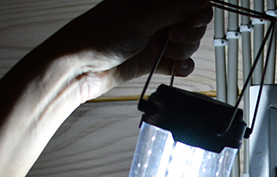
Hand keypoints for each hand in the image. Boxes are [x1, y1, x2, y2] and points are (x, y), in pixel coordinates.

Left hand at [37, 0, 213, 101]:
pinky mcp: (154, 59)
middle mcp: (156, 14)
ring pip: (188, 43)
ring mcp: (155, 37)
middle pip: (193, 22)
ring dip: (182, 51)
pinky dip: (181, 66)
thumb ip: (177, 7)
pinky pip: (179, 62)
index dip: (198, 11)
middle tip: (172, 37)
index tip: (194, 21)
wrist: (78, 69)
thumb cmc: (98, 34)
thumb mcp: (143, 16)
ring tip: (161, 52)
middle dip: (189, 33)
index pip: (191, 1)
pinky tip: (174, 67)